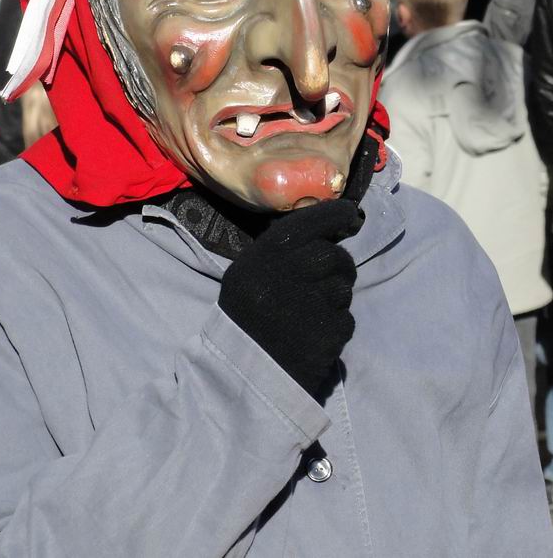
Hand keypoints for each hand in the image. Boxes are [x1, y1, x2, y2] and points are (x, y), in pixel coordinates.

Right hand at [218, 200, 358, 397]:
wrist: (241, 379)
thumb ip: (279, 254)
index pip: (302, 225)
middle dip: (340, 263)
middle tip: (336, 274)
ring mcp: (304, 309)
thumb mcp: (248, 277)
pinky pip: (346, 319)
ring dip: (338, 296)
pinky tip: (316, 335)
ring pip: (343, 287)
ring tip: (316, 310)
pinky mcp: (324, 337)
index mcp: (257, 262)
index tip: (350, 212)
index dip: (331, 215)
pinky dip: (337, 326)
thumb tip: (324, 231)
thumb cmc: (246, 322)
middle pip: (331, 255)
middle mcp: (280, 279)